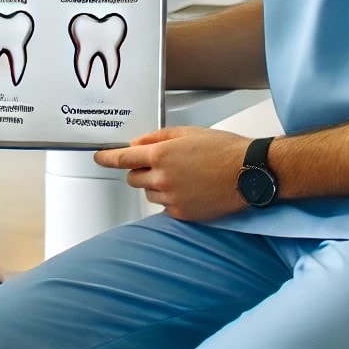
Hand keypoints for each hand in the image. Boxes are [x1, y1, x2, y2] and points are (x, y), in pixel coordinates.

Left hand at [92, 126, 252, 221]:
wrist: (249, 173)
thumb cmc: (224, 150)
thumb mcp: (188, 133)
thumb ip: (157, 138)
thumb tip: (138, 143)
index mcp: (162, 155)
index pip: (123, 158)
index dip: (107, 158)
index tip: (99, 158)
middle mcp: (163, 178)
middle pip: (133, 179)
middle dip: (140, 171)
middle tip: (161, 164)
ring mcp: (172, 198)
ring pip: (149, 193)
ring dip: (157, 185)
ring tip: (184, 176)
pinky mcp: (183, 214)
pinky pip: (165, 207)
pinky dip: (171, 199)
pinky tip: (190, 189)